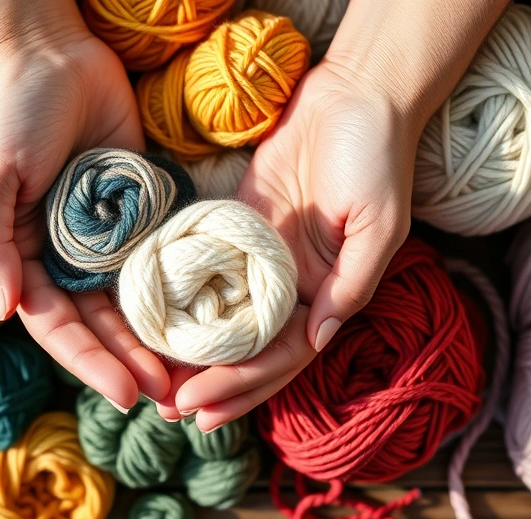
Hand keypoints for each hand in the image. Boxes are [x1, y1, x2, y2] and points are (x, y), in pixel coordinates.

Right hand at [0, 2, 168, 408]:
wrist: (52, 53)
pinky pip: (159, 259)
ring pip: (133, 302)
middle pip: (100, 324)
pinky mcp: (140, 210)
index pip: (57, 325)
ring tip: (190, 374)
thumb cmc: (11, 113)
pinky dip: (176, 291)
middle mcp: (65, 255)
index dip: (90, 363)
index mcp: (24, 256)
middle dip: (130, 363)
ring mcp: (105, 236)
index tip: (125, 395)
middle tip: (170, 399)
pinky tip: (202, 318)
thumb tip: (5, 309)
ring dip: (156, 340)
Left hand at [155, 62, 415, 428]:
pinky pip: (205, 268)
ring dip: (191, 352)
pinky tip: (151, 318)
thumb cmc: (377, 158)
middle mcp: (290, 286)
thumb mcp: (379, 225)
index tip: (201, 408)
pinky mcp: (237, 224)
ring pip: (222, 318)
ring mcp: (260, 258)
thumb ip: (351, 285)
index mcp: (325, 295)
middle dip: (211, 384)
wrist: (356, 94)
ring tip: (153, 380)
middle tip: (167, 412)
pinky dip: (183, 296)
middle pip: (246, 349)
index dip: (243, 385)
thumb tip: (317, 341)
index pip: (281, 357)